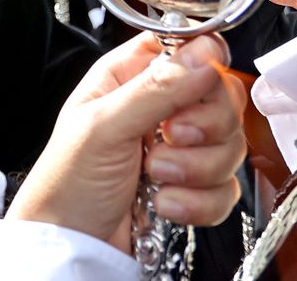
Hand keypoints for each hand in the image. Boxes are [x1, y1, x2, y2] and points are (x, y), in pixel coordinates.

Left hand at [6, 34, 245, 253]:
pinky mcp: (193, 186)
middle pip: (221, 98)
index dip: (204, 69)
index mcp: (131, 76)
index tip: (195, 93)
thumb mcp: (105, 125)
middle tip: (168, 140)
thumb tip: (204, 53)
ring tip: (155, 177)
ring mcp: (179, 149)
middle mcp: (159, 107)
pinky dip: (200, 201)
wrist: (72, 245)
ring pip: (229, 145)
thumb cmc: (67, 181)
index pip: (190, 51)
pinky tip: (166, 204)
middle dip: (203, 127)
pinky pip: (227, 187)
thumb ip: (157, 87)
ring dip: (196, 168)